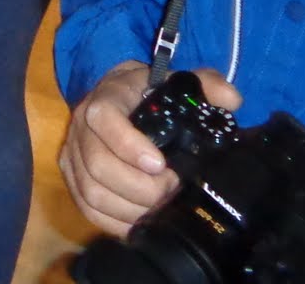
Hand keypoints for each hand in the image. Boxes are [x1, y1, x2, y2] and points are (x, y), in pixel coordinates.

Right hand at [60, 61, 241, 237]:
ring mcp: (72, 155)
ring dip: (130, 207)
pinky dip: (117, 221)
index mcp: (105, 98)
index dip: (128, 145)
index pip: (104, 119)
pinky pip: (89, 210)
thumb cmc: (149, 93)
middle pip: (98, 165)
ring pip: (93, 192)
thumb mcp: (176, 81)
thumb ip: (206, 84)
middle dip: (140, 187)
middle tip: (171, 190)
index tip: (161, 165)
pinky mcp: (73, 179)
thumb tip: (232, 99)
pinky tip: (143, 220)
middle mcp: (81, 127)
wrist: (120, 99)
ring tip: (160, 206)